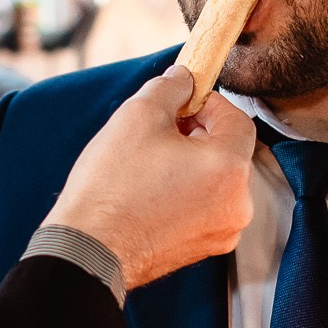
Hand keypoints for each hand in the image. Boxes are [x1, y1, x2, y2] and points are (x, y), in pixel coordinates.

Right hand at [45, 67, 253, 290]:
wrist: (89, 249)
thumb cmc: (113, 185)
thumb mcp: (138, 115)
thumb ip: (170, 88)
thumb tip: (183, 78)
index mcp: (229, 168)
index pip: (238, 120)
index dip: (209, 104)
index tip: (181, 103)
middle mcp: (238, 203)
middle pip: (229, 152)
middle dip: (199, 134)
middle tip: (161, 131)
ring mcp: (223, 231)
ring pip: (217, 181)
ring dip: (192, 164)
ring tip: (151, 162)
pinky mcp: (203, 249)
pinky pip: (204, 207)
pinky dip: (186, 193)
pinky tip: (151, 190)